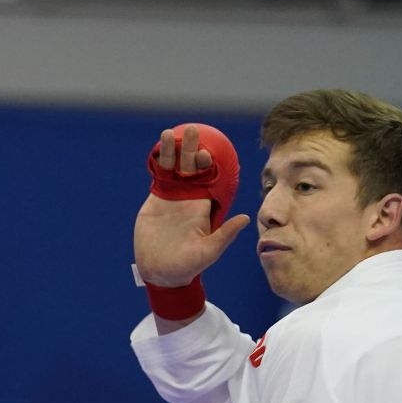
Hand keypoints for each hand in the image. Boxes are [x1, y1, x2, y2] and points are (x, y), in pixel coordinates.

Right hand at [134, 124, 251, 289]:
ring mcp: (172, 197)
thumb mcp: (209, 251)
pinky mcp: (156, 200)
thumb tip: (246, 219)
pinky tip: (155, 150)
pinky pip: (157, 177)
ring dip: (170, 150)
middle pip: (190, 166)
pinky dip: (156, 163)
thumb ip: (225, 235)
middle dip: (191, 148)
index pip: (208, 178)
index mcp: (203, 204)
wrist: (161, 272)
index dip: (207, 164)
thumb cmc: (188, 265)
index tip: (205, 154)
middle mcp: (189, 196)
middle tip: (191, 130)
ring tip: (167, 133)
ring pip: (172, 167)